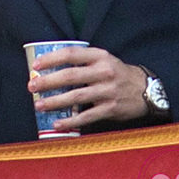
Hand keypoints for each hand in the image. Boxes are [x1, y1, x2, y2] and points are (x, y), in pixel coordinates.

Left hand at [27, 46, 147, 130]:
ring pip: (76, 96)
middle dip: (48, 81)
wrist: (146, 90)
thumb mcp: (104, 60)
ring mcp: (107, 91)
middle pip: (70, 76)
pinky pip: (86, 116)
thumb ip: (82, 61)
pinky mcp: (110, 109)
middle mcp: (104, 72)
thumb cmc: (117, 74)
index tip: (36, 65)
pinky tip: (57, 124)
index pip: (71, 54)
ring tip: (39, 105)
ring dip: (54, 101)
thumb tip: (50, 68)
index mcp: (100, 56)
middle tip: (32, 86)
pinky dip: (70, 121)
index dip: (51, 59)